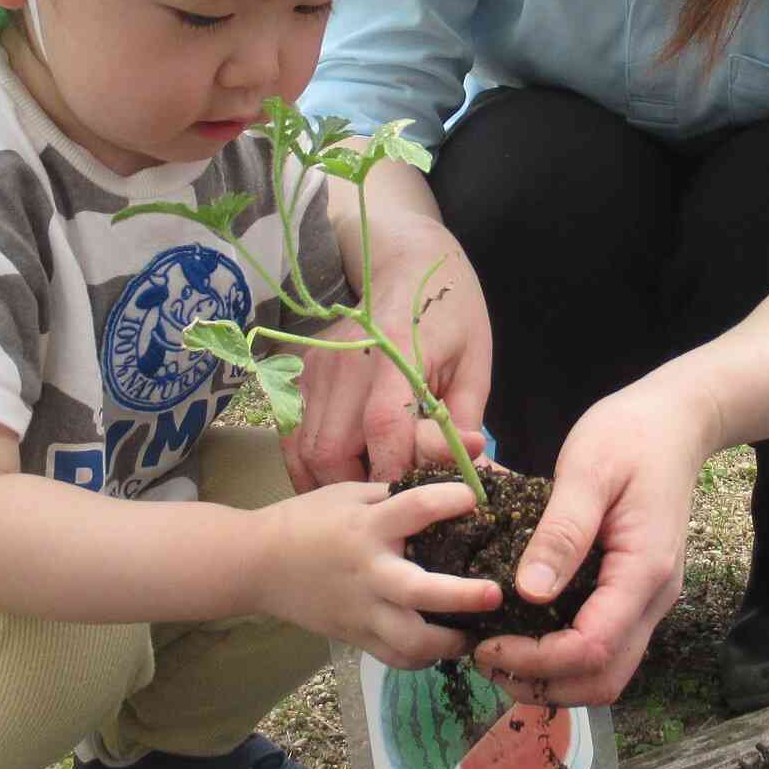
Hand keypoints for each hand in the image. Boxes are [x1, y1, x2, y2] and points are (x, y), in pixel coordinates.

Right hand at [256, 479, 496, 668]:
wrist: (257, 564)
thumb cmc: (308, 521)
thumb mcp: (348, 494)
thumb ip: (394, 495)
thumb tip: (447, 487)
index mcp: (366, 529)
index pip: (415, 509)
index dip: (449, 500)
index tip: (474, 498)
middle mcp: (368, 573)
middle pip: (420, 593)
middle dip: (462, 596)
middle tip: (495, 593)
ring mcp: (362, 611)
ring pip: (411, 641)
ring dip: (449, 642)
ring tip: (474, 633)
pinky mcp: (356, 637)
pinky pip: (396, 658)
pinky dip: (423, 657)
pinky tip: (441, 646)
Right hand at [284, 226, 492, 491]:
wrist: (402, 263)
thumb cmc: (450, 313)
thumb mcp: (474, 361)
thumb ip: (463, 419)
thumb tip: (469, 471)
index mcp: (395, 352)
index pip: (384, 425)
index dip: (394, 471)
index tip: (411, 501)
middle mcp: (344, 361)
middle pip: (332, 448)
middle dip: (359, 489)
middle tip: (388, 505)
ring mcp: (315, 367)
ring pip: (306, 449)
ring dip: (332, 482)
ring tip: (364, 497)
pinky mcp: (300, 373)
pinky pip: (294, 435)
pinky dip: (310, 465)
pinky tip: (338, 477)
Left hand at [472, 381, 717, 706]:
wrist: (676, 422)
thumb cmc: (630, 436)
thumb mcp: (587, 469)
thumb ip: (561, 532)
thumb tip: (529, 592)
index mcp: (643, 569)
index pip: (591, 647)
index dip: (536, 660)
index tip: (486, 644)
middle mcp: (653, 597)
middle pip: (604, 679)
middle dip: (544, 683)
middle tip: (486, 660)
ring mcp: (648, 599)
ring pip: (606, 671)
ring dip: (554, 679)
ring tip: (498, 654)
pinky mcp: (636, 593)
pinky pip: (605, 645)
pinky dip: (564, 658)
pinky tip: (524, 634)